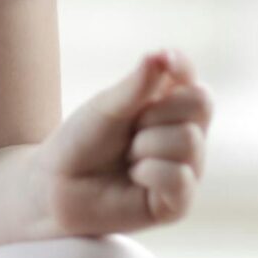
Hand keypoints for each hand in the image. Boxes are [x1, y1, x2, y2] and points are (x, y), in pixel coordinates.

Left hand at [23, 48, 211, 236]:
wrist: (57, 185)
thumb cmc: (82, 142)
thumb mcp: (107, 106)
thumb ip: (137, 85)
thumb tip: (161, 55)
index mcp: (169, 106)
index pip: (192, 80)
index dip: (183, 66)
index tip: (167, 60)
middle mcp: (185, 135)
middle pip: (200, 104)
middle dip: (155, 113)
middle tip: (129, 130)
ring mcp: (186, 168)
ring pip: (189, 140)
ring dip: (145, 146)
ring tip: (127, 158)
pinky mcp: (179, 202)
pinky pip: (180, 176)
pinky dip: (149, 172)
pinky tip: (134, 178)